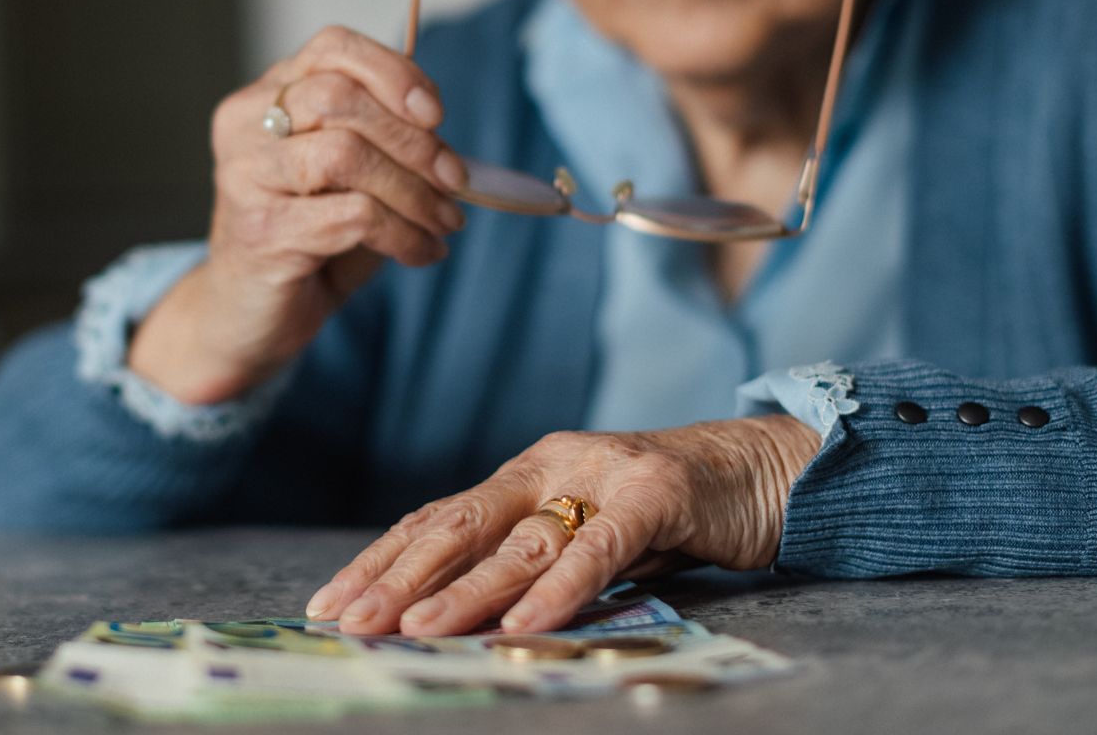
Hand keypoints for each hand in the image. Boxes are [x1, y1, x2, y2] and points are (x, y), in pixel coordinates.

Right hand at [129, 26, 466, 404]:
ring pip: (345, 154)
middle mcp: (245, 125)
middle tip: (455, 182)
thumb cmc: (305, 239)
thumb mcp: (347, 178)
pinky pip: (351, 217)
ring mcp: (245, 176)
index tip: (437, 115)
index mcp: (266, 97)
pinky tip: (420, 253)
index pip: (332, 48)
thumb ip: (383, 144)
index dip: (394, 72)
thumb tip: (450, 145)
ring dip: (413, 192)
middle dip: (414, 141)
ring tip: (443, 222)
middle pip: (341, 99)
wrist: (246, 315)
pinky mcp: (259, 231)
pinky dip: (402, 234)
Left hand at [306, 415, 820, 635]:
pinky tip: (524, 624)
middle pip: (459, 525)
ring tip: (415, 629)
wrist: (767, 472)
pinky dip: (558, 590)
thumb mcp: (585, 539)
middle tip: (349, 620)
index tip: (329, 603)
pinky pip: (600, 550)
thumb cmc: (670, 515)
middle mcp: (552, 466)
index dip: (379, 561)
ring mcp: (603, 475)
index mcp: (525, 474)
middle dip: (397, 576)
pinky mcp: (656, 496)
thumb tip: (450, 618)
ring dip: (464, 591)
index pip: (436, 519)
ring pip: (519, 540)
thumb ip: (528, 567)